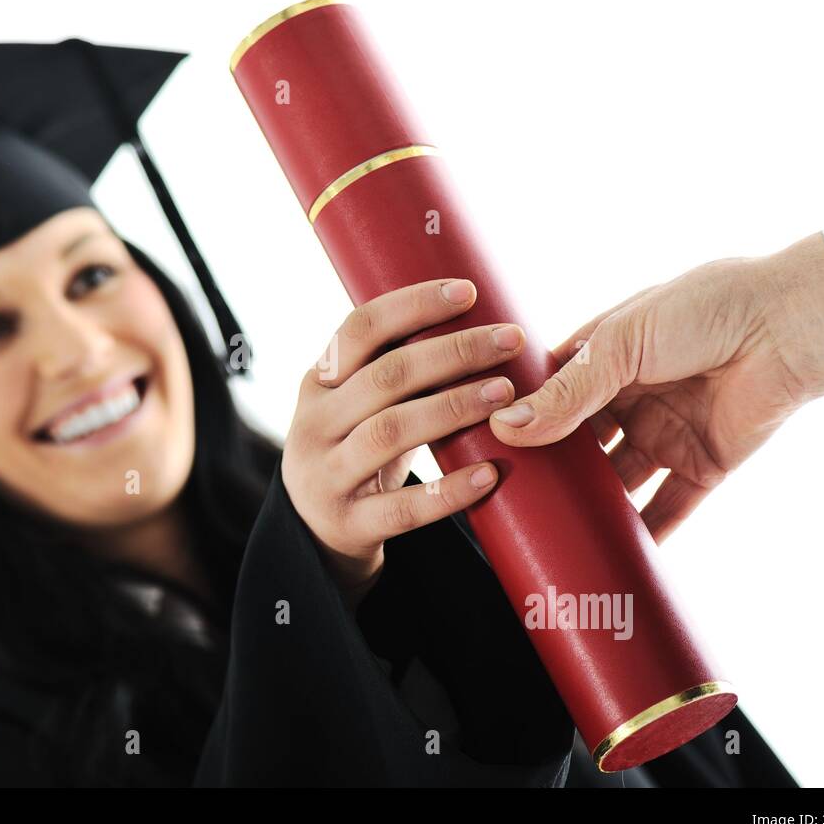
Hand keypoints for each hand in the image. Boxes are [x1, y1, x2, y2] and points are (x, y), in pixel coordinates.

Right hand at [282, 278, 525, 608]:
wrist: (316, 531)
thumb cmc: (357, 447)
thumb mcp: (356, 403)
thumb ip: (393, 365)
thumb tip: (478, 313)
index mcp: (318, 381)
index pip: (359, 328)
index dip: (413, 305)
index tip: (467, 291)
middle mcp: (314, 424)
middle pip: (385, 377)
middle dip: (453, 353)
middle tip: (510, 340)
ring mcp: (326, 476)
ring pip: (389, 433)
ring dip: (452, 408)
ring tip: (506, 393)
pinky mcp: (349, 524)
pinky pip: (403, 508)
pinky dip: (448, 491)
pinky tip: (490, 475)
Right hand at [488, 230, 823, 541]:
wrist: (788, 327)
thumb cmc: (704, 309)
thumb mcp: (621, 344)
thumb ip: (567, 393)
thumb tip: (506, 427)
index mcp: (606, 357)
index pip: (551, 395)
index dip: (522, 420)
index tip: (485, 449)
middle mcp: (632, 397)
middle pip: (580, 445)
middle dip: (551, 471)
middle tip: (511, 501)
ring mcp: (666, 433)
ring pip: (618, 482)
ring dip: (591, 506)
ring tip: (551, 536)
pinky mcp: (702, 465)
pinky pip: (668, 510)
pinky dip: (645, 536)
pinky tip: (613, 559)